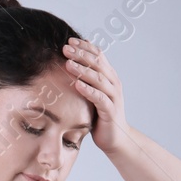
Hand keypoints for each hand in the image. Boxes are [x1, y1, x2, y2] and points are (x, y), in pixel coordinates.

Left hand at [63, 36, 131, 154]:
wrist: (115, 139)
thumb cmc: (100, 116)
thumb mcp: (93, 93)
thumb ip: (85, 78)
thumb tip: (69, 62)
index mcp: (109, 77)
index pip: (98, 55)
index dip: (84, 47)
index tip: (69, 41)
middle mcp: (113, 84)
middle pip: (98, 64)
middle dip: (81, 55)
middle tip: (65, 48)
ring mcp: (114, 97)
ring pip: (99, 79)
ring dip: (83, 70)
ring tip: (68, 63)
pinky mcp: (111, 111)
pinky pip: (100, 98)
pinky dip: (89, 90)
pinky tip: (77, 84)